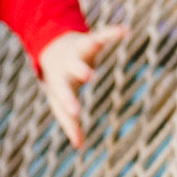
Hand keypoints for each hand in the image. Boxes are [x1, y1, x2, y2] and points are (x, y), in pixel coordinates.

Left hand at [37, 23, 125, 150]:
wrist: (51, 48)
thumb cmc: (58, 82)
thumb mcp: (60, 102)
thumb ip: (69, 123)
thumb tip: (79, 146)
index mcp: (60, 83)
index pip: (64, 94)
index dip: (69, 103)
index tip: (77, 113)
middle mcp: (68, 66)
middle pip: (74, 68)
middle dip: (80, 71)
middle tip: (89, 76)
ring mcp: (78, 51)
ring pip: (85, 47)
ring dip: (92, 44)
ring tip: (98, 44)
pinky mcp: (89, 39)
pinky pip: (101, 35)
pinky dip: (112, 33)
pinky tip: (125, 31)